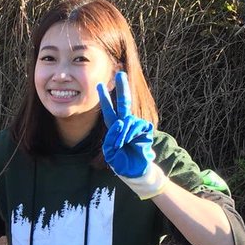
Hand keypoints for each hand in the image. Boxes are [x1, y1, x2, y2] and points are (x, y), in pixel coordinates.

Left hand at [97, 72, 167, 199]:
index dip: (105, 98)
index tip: (100, 85)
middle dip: (121, 88)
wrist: (137, 171)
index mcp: (115, 129)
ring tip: (124, 145)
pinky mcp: (145, 129)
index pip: (109, 111)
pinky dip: (132, 135)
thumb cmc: (122, 163)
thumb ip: (112, 137)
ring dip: (123, 134)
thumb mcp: (111, 153)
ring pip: (127, 122)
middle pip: (123, 103)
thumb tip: (122, 122)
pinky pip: (135, 127)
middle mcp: (125, 124)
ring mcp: (136, 126)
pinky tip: (134, 144)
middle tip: (120, 73)